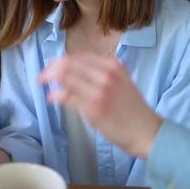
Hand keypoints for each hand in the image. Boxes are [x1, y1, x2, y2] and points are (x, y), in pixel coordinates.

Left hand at [38, 53, 162, 158]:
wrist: (147, 131)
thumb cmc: (133, 109)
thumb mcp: (122, 81)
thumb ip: (103, 72)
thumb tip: (75, 69)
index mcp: (113, 65)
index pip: (78, 57)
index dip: (60, 60)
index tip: (51, 66)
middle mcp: (106, 74)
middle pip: (68, 64)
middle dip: (50, 69)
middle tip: (42, 77)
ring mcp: (99, 91)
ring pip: (65, 77)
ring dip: (49, 80)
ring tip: (43, 85)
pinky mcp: (93, 108)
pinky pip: (67, 97)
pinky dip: (55, 95)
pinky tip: (52, 99)